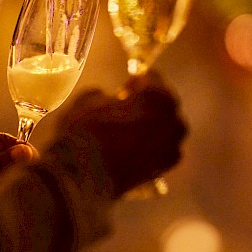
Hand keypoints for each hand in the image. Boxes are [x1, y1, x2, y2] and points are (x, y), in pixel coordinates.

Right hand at [46, 71, 186, 197]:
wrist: (81, 174)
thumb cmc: (84, 129)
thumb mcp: (90, 98)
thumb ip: (106, 95)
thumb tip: (110, 100)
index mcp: (156, 96)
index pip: (153, 78)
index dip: (139, 79)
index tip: (127, 84)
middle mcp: (171, 119)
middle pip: (165, 103)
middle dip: (149, 102)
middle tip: (129, 105)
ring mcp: (170, 146)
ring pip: (169, 128)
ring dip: (155, 124)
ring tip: (132, 127)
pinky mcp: (163, 169)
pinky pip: (164, 150)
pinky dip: (153, 146)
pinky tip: (134, 147)